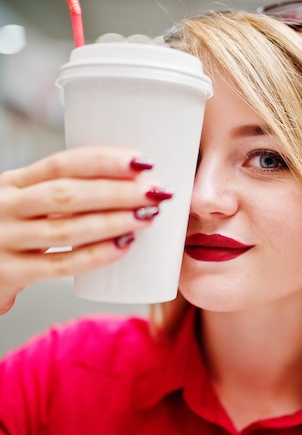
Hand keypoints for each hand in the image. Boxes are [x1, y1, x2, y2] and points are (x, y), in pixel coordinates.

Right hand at [0, 146, 169, 313]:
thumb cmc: (12, 234)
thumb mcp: (25, 204)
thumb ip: (61, 193)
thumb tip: (129, 181)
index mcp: (15, 183)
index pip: (62, 163)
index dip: (104, 161)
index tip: (142, 161)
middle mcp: (6, 206)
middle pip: (67, 194)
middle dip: (116, 191)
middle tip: (154, 192)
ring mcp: (6, 240)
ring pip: (66, 229)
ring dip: (112, 222)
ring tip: (146, 217)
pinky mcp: (10, 273)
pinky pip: (60, 266)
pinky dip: (95, 256)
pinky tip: (123, 247)